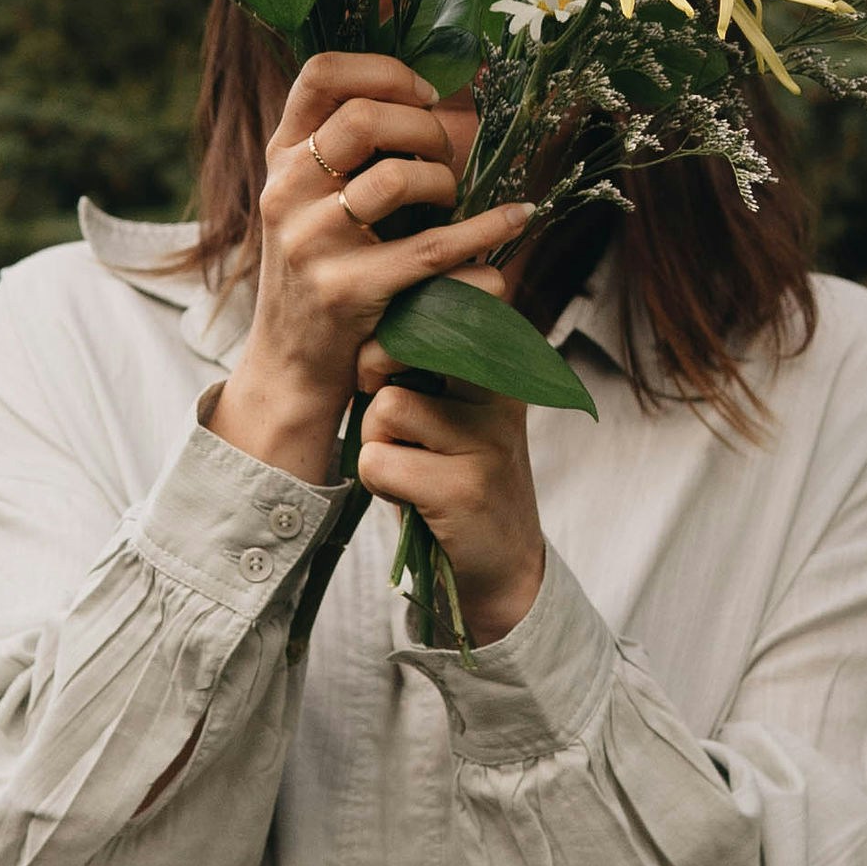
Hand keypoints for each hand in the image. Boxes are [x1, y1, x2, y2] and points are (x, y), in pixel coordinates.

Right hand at [208, 53, 533, 486]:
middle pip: (363, 119)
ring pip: (397, 178)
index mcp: (281, 158)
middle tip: (445, 156)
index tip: (424, 94)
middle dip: (425, 129)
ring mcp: (311, 242)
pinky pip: (432, 248)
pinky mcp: (346, 290)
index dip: (383, 71)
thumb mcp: (312, 197)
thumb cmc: (321, 267)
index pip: (320, 75)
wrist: (291, 364)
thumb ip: (349, 147)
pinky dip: (484, 230)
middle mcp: (286, 192)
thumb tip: (434, 90)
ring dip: (444, 182)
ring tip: (452, 199)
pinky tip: (514, 219)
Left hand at [355, 268, 546, 645]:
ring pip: (386, 406)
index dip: (392, 329)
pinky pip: (379, 461)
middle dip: (374, 371)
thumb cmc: (454, 469)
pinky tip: (414, 497)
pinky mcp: (466, 486)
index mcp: (502, 355)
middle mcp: (504, 386)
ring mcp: (489, 436)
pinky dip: (379, 482)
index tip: (391, 366)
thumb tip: (362, 336)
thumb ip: (416, 359)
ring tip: (412, 465)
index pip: (436, 303)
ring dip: (378, 440)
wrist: (501, 561)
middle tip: (385, 411)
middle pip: (407, 341)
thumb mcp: (446, 401)